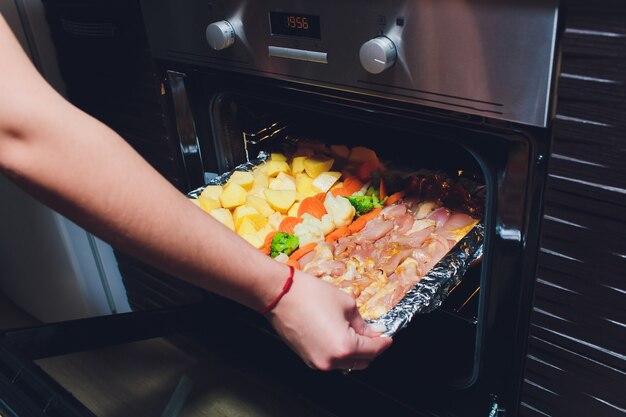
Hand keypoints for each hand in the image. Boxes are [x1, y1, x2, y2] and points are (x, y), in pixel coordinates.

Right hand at [266, 270, 392, 370]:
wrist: (279, 294)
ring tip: (357, 333)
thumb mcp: (346, 304)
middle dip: (372, 349)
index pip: (373, 350)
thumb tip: (374, 331)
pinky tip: (341, 336)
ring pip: (346, 364)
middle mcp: (331, 361)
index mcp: (344, 347)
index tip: (387, 335)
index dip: (384, 342)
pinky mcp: (308, 359)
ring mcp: (318, 363)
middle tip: (375, 334)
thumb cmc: (310, 295)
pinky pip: (331, 361)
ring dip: (355, 353)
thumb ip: (363, 323)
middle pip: (361, 362)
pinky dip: (340, 353)